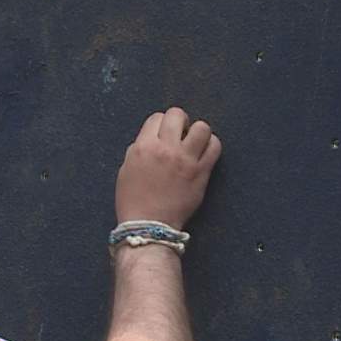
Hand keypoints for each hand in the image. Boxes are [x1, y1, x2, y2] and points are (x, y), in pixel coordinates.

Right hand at [115, 107, 221, 228]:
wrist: (148, 225)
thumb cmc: (133, 200)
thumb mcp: (126, 169)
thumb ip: (139, 149)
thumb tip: (152, 139)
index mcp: (143, 147)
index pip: (156, 117)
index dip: (160, 124)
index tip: (163, 134)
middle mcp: (165, 149)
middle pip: (177, 115)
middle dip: (179, 121)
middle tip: (180, 133)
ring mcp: (185, 160)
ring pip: (201, 127)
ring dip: (198, 132)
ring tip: (194, 142)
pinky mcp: (201, 172)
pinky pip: (214, 147)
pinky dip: (211, 145)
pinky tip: (204, 152)